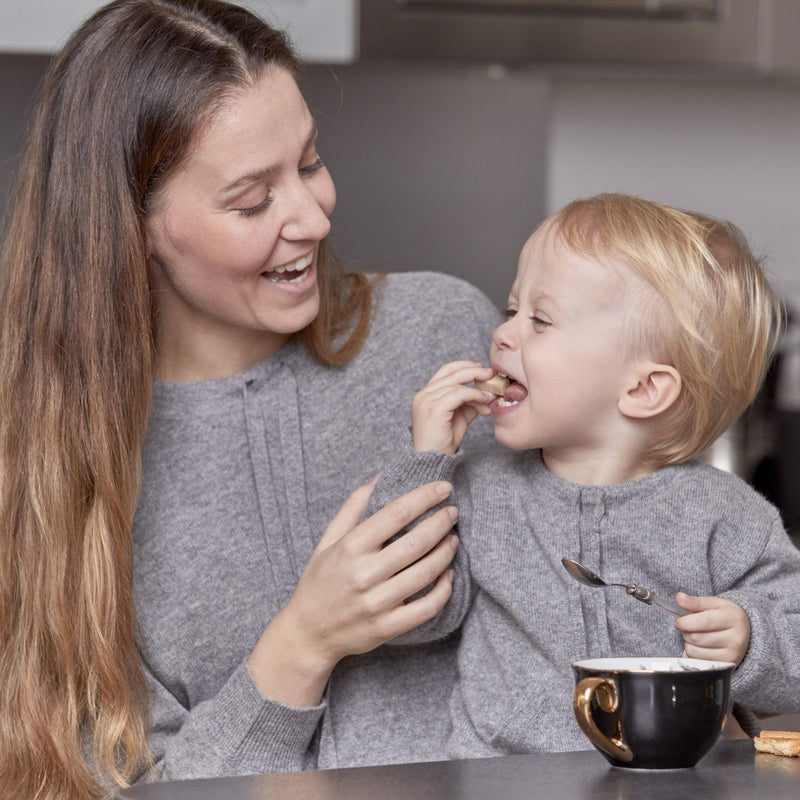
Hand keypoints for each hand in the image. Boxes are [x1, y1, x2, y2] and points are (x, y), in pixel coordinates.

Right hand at [248, 479, 459, 705]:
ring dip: (446, 553)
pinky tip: (449, 575)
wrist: (308, 633)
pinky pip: (426, 608)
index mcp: (350, 547)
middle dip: (440, 523)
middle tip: (453, 512)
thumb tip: (380, 477)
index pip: (395, 514)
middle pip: (415, 542)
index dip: (424, 497)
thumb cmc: (320, 581)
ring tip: (453, 539)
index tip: (443, 487)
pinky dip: (444, 590)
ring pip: (425, 573)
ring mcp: (376, 603)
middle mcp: (363, 574)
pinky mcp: (386, 627)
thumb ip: (353, 507)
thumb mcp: (328, 540)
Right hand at [411, 361, 494, 453]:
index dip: (464, 366)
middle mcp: (423, 395)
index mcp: (426, 394)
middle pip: (451, 373)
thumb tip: (486, 394)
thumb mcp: (459, 417)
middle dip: (474, 371)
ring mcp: (427, 400)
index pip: (445, 370)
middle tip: (491, 374)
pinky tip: (484, 401)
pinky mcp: (434, 409)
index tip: (480, 368)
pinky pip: (459, 394)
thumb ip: (469, 403)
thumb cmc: (443, 442)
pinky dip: (474, 395)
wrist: (431, 461)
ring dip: (477, 386)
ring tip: (491, 394)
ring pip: (457, 383)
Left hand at [673, 593, 750, 664]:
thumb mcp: (714, 604)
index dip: (685, 622)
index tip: (678, 621)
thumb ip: (695, 601)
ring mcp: (732, 655)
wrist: (745, 633)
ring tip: (696, 636)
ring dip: (688, 643)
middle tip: (688, 627)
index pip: (703, 622)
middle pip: (696, 637)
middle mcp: (736, 638)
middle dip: (685, 631)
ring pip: (694, 651)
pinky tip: (700, 647)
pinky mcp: (726, 666)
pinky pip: (697, 662)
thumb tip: (679, 598)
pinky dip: (692, 655)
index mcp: (733, 618)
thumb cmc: (725, 616)